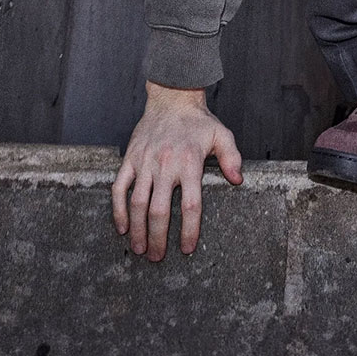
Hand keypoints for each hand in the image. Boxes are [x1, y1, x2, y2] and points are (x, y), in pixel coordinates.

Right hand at [111, 80, 242, 261]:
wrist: (172, 98)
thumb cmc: (198, 121)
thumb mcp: (221, 135)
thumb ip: (231, 157)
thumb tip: (238, 180)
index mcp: (190, 163)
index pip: (190, 205)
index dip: (189, 230)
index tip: (186, 248)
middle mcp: (166, 165)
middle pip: (159, 211)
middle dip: (158, 238)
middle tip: (158, 257)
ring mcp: (145, 163)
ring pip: (137, 203)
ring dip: (137, 229)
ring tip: (140, 249)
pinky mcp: (130, 159)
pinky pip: (119, 188)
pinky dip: (118, 210)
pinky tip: (122, 227)